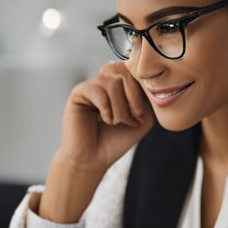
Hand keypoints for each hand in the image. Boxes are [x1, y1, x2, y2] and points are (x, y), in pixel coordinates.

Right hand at [37, 62, 155, 223]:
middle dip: (133, 98)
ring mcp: (92, 84)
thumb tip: (146, 75)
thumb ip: (148, 95)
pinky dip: (106, 108)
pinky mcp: (79, 92)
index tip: (141, 115)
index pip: (137, 69)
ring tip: (115, 123)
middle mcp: (106, 79)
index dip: (144, 90)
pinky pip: (97, 90)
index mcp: (122, 82)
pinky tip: (104, 120)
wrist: (95, 158)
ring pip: (113, 82)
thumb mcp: (144, 117)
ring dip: (120, 107)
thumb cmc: (118, 139)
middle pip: (125, 71)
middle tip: (132, 119)